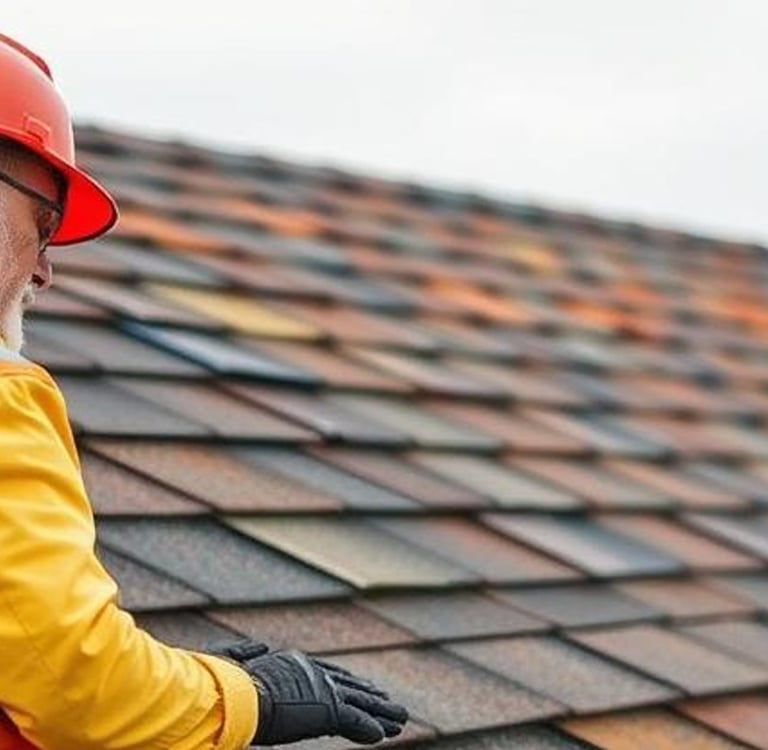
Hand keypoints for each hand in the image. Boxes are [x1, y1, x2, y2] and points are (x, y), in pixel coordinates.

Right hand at [208, 639, 407, 745]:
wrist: (233, 693)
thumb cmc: (226, 683)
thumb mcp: (237, 666)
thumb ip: (250, 654)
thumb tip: (260, 645)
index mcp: (294, 665)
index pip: (329, 676)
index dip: (349, 684)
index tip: (365, 688)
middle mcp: (312, 673)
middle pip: (350, 687)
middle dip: (372, 697)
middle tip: (391, 704)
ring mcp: (321, 689)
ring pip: (360, 703)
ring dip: (381, 713)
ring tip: (402, 720)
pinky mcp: (326, 708)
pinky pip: (354, 720)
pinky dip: (369, 727)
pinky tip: (383, 735)